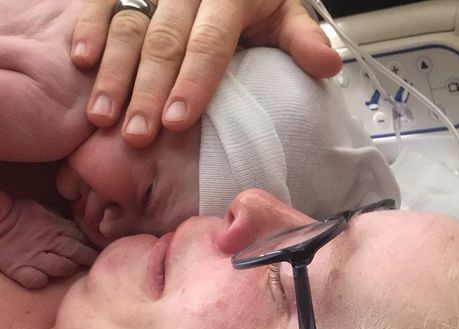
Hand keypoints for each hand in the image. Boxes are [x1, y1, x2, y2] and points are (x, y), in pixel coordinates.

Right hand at [0, 200, 97, 288]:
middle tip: (96, 263)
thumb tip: (77, 229)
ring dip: (68, 268)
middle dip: (89, 258)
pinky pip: (35, 280)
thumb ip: (60, 220)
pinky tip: (42, 279)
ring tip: (71, 268)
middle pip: (77, 252)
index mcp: (56, 227)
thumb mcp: (43, 210)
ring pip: (61, 267)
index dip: (92, 244)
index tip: (101, 250)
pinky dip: (40, 281)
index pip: (82, 237)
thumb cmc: (17, 213)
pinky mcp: (18, 268)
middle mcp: (49, 242)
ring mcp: (34, 256)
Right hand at [71, 0, 341, 147]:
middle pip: (165, 41)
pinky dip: (89, 29)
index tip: (178, 121)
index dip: (193, 81)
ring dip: (113, 73)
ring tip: (102, 117)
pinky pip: (103, 0)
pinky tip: (80, 61)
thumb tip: (328, 65)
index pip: (210, 42)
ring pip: (130, 25)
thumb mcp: (285, 10)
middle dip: (149, 91)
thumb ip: (301, 37)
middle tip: (138, 136)